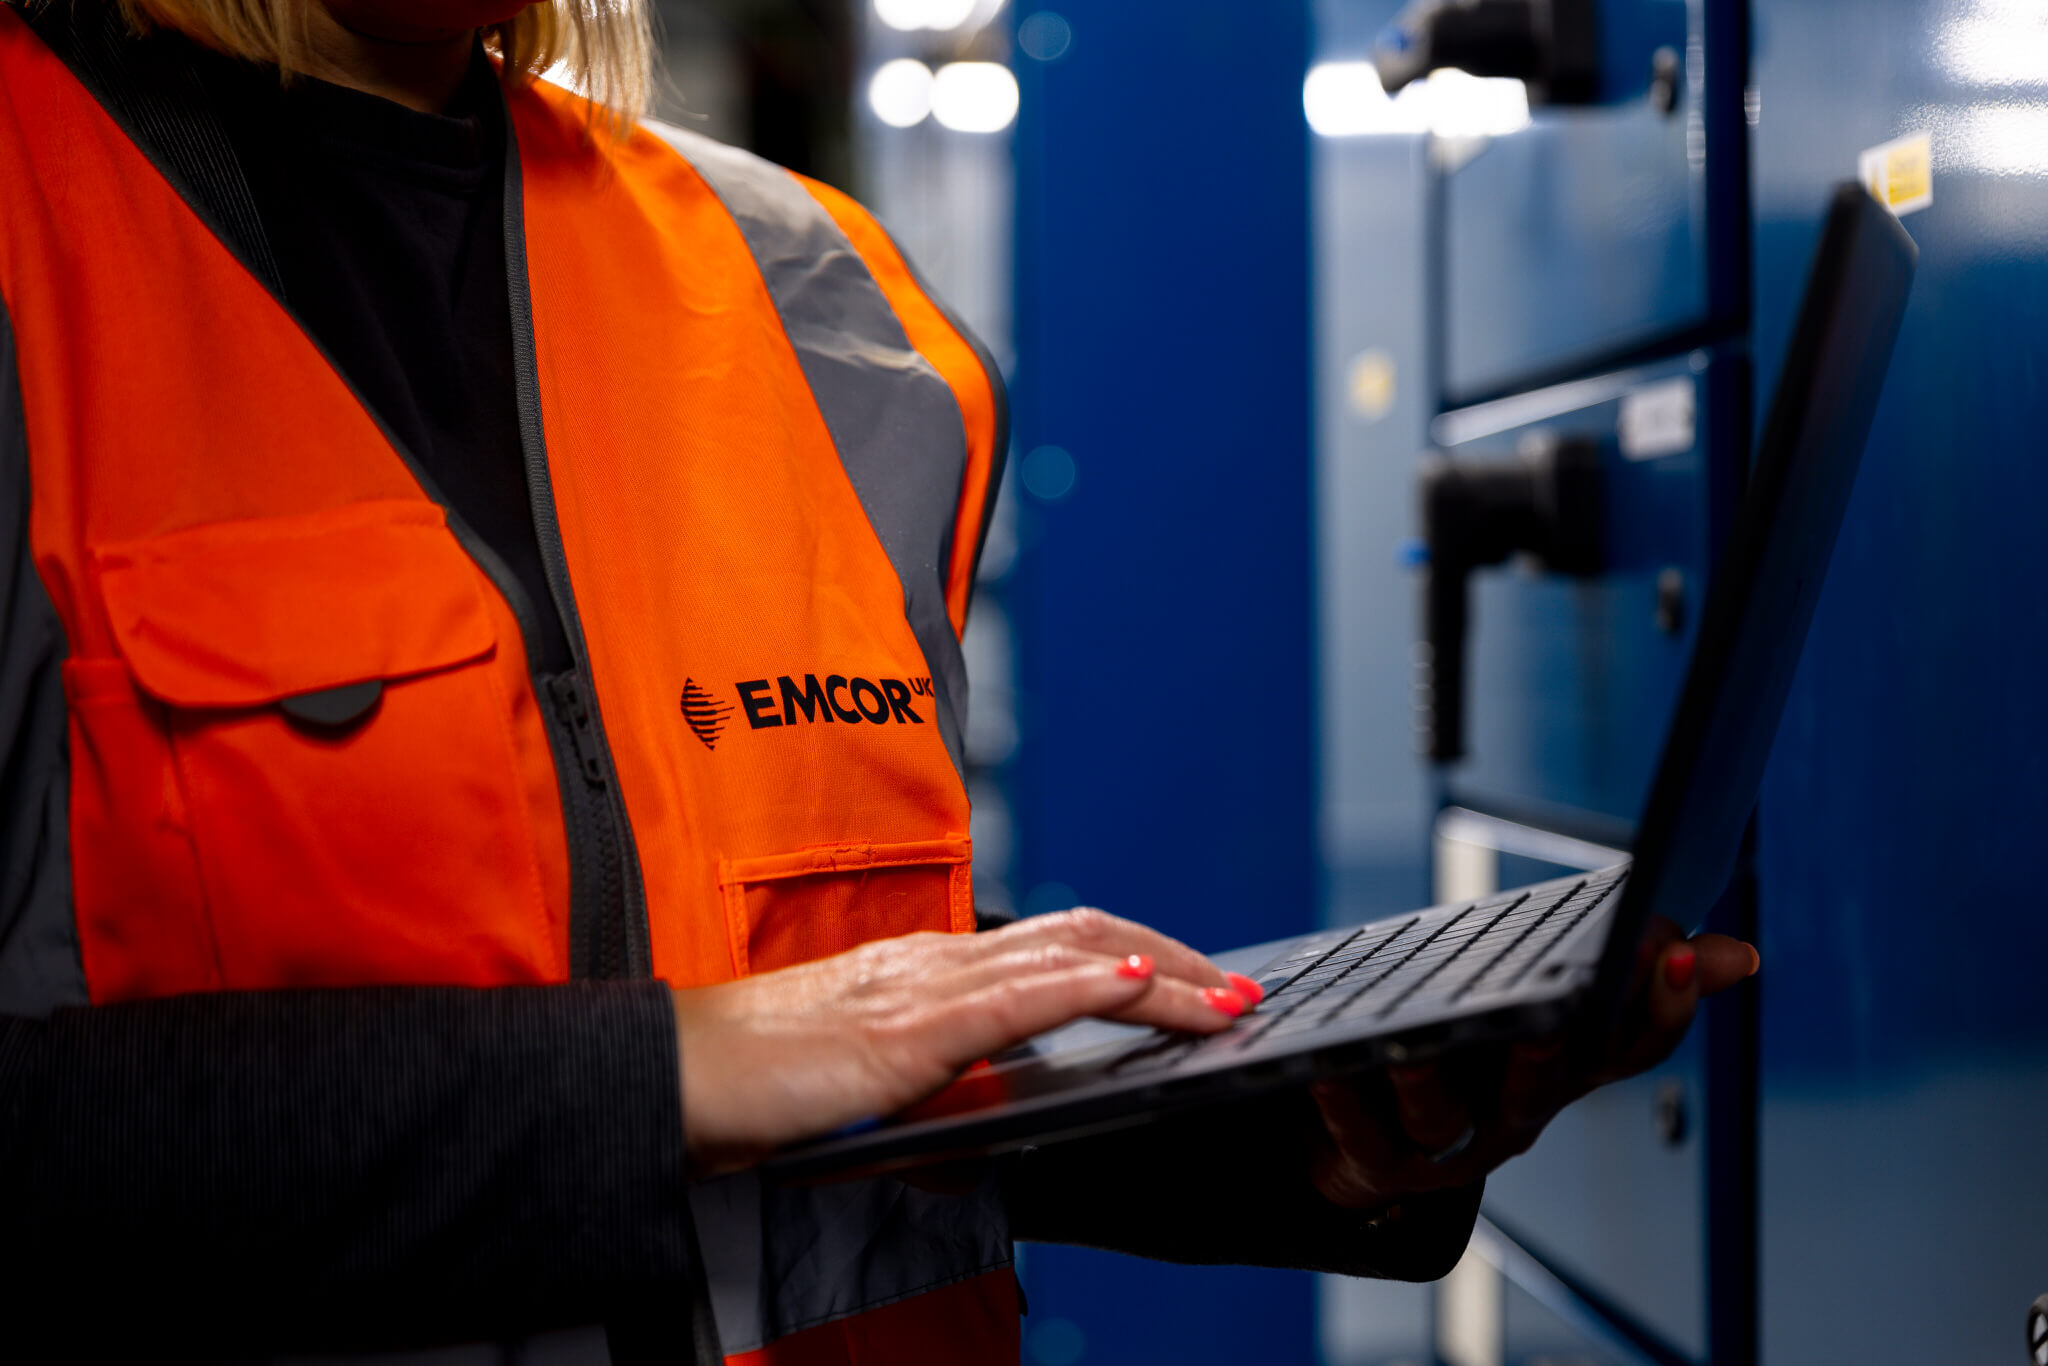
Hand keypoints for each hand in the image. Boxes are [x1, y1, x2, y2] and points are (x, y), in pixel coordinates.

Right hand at [672, 910, 1256, 1173]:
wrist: (680, 1077)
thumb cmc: (760, 1083)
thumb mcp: (872, 1097)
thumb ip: (930, 1109)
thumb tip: (977, 1144)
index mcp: (934, 971)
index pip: (1060, 944)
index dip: (1139, 955)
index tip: (1196, 985)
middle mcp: (940, 960)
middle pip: (1085, 931)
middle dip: (1175, 958)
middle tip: (1238, 992)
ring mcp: (928, 985)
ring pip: (1070, 953)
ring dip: (1161, 972)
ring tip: (1222, 999)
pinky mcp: (910, 1028)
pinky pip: (1016, 994)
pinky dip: (1087, 984)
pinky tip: (1135, 985)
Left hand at [1306, 918, 1758, 1210]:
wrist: (1373, 1142)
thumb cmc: (1469, 1051)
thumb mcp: (1540, 1002)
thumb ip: (1626, 970)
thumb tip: (1737, 954)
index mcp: (1565, 1068)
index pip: (1631, 1042)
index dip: (1660, 1003)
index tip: (1673, 944)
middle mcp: (1520, 1114)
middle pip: (1545, 1085)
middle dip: (1550, 1050)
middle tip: (1548, 1011)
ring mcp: (1452, 1146)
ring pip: (1445, 1116)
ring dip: (1429, 1077)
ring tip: (1410, 1042)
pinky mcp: (1382, 1165)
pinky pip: (1365, 1141)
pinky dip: (1344, 1106)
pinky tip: (1327, 1067)